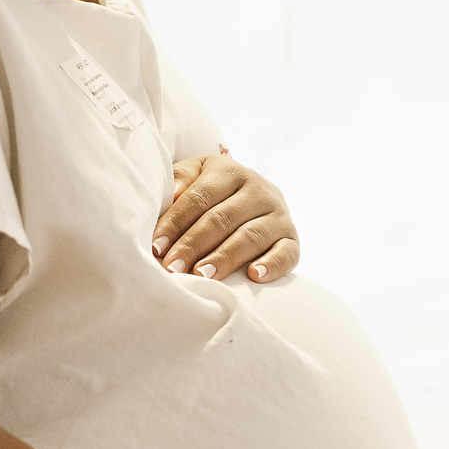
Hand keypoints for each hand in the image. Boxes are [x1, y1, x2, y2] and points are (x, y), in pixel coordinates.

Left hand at [152, 150, 299, 283]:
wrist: (255, 199)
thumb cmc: (212, 193)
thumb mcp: (195, 176)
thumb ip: (180, 180)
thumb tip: (171, 194)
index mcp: (230, 171)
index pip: (199, 198)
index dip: (175, 223)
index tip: (156, 247)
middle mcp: (258, 190)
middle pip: (222, 219)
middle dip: (194, 245)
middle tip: (172, 268)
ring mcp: (279, 214)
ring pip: (251, 236)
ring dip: (224, 258)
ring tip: (201, 276)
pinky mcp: (292, 239)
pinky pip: (287, 253)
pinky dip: (272, 265)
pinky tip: (254, 276)